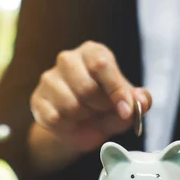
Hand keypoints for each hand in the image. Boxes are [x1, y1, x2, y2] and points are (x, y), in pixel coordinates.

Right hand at [30, 41, 150, 152]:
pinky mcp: (37, 99)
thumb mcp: (126, 105)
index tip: (126, 111)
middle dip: (100, 107)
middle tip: (102, 111)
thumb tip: (142, 101)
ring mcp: (49, 79)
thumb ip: (138, 101)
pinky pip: (55, 118)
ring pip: (70, 105)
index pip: (101, 64)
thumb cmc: (105, 108)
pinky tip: (71, 121)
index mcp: (93, 52)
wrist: (78, 128)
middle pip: (86, 88)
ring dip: (83, 117)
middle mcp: (68, 59)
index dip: (116, 90)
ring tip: (86, 114)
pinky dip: (68, 126)